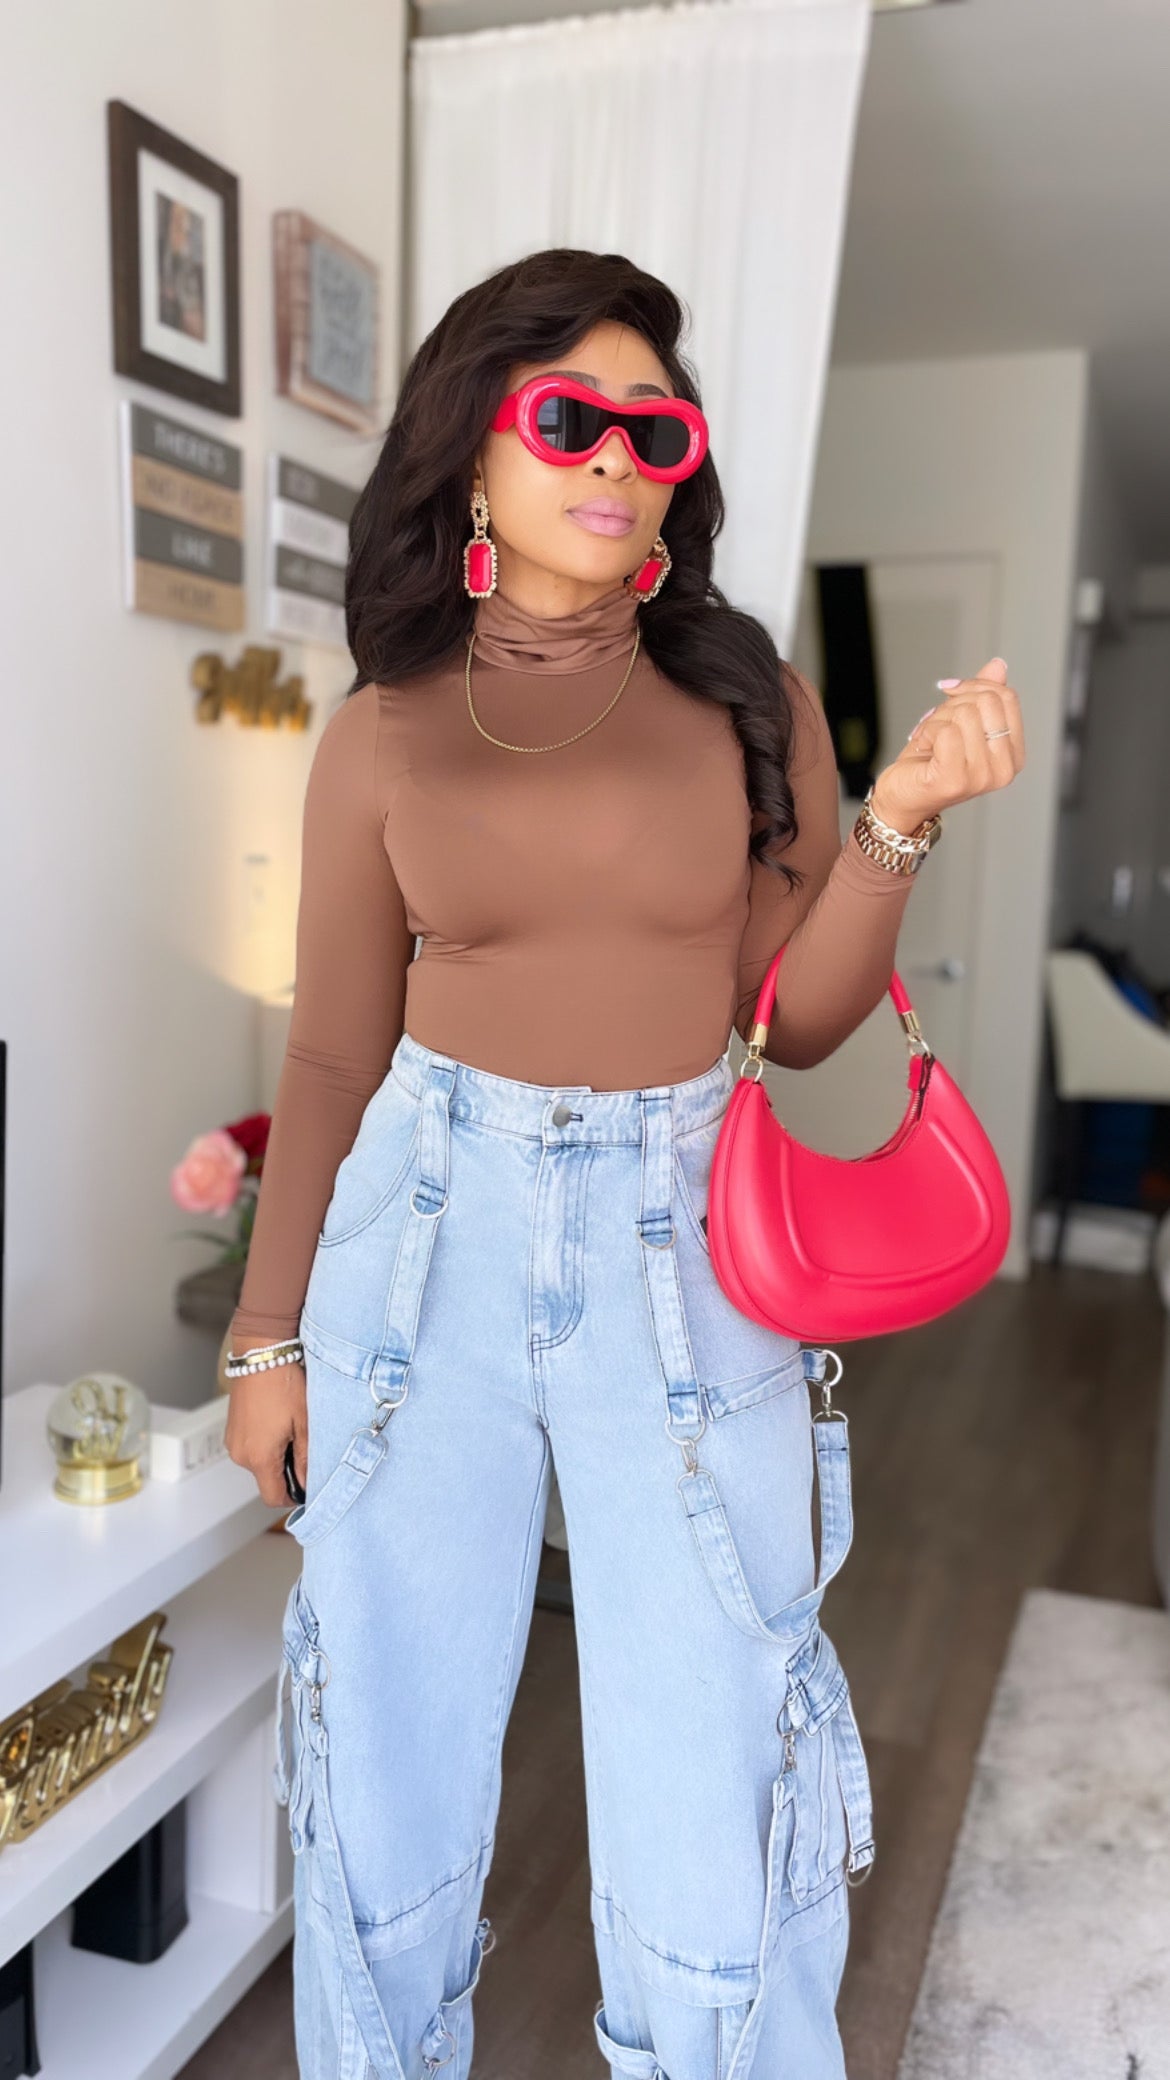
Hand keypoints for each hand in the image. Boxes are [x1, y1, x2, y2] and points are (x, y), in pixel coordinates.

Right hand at [224, 1356, 307, 1507]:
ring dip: (276, 1455)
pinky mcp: (232, 1429)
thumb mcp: (305, 1423)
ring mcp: (233, 1441)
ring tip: (291, 1428)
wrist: (262, 1353)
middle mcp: (240, 1454)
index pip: (274, 1498)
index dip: (293, 1496)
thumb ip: (306, 1459)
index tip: (307, 1484)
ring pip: (259, 1463)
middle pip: (267, 1480)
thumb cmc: (284, 1384)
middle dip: (286, 1471)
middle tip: (303, 1444)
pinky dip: (265, 1442)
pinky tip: (278, 1421)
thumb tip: (309, 1483)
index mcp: (259, 1457)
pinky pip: (251, 1447)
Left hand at [869, 657, 1024, 836]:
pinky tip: (923, 750)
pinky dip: (927, 732)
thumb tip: (998, 665)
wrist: (903, 796)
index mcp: (1014, 755)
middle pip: (987, 701)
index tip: (951, 695)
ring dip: (936, 721)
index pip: (1007, 697)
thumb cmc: (931, 761)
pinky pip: (946, 731)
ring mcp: (982, 777)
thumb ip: (983, 696)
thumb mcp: (961, 723)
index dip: (974, 686)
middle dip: (953, 705)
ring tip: (930, 742)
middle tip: (938, 726)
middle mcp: (1004, 769)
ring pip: (965, 713)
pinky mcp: (955, 780)